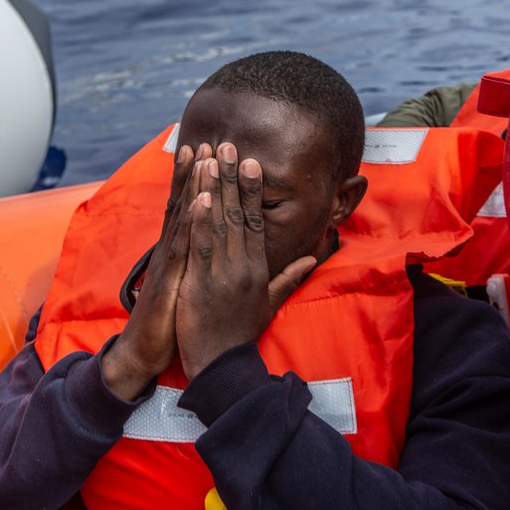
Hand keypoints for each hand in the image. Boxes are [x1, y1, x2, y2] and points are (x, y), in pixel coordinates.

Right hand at [102, 143, 210, 400]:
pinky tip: (199, 201)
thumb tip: (210, 255)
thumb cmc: (170, 322)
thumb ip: (199, 269)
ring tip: (201, 156)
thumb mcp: (190, 290)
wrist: (142, 352)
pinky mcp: (168, 279)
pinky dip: (190, 222)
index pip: (190, 211)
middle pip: (183, 204)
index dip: (200, 184)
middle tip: (207, 141)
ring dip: (191, 185)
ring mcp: (167, 262)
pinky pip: (181, 246)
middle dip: (195, 173)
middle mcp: (171, 250)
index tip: (212, 157)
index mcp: (180, 253)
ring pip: (181, 217)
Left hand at [176, 143, 315, 380]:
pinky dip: (199, 219)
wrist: (224, 365)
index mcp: (257, 268)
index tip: (248, 162)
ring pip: (218, 223)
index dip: (250, 190)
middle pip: (238, 213)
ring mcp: (222, 273)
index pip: (255, 221)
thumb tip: (313, 259)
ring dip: (213, 187)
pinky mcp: (200, 283)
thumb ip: (289, 277)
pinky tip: (196, 195)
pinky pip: (200, 245)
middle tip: (228, 144)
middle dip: (231, 177)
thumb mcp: (270, 303)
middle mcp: (243, 265)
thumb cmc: (242, 334)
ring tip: (209, 157)